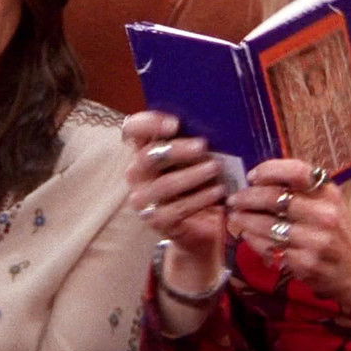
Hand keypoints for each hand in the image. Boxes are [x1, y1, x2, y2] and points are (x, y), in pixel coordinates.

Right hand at [123, 111, 225, 260]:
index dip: (149, 123)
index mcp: (142, 150)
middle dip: (177, 149)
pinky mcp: (156, 220)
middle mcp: (136, 173)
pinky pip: (178, 208)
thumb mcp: (195, 159)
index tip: (175, 123)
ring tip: (215, 168)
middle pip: (148, 156)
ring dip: (193, 174)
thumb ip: (194, 141)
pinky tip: (218, 191)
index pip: (132, 129)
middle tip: (203, 145)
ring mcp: (143, 199)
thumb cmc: (197, 183)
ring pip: (165, 184)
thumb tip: (213, 123)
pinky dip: (201, 198)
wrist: (199, 227)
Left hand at [226, 159, 350, 320]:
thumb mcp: (329, 203)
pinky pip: (270, 248)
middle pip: (274, 198)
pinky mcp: (306, 263)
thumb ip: (302, 191)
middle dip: (247, 197)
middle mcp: (324, 213)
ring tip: (235, 218)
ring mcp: (315, 240)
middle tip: (234, 200)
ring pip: (267, 225)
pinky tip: (248, 236)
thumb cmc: (339, 232)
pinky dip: (254, 241)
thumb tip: (258, 180)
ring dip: (244, 220)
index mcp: (329, 192)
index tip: (252, 176)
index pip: (296, 170)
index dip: (269, 170)